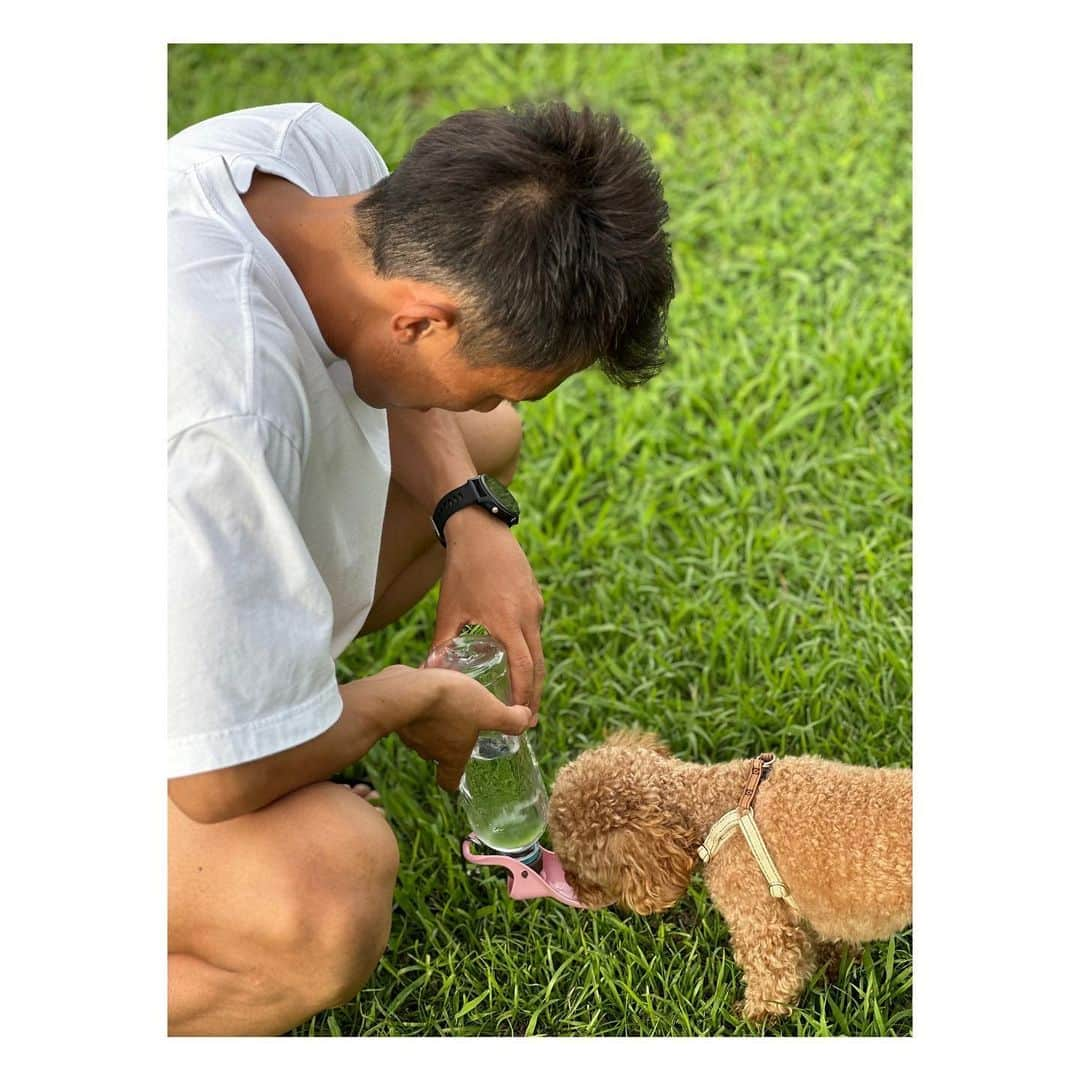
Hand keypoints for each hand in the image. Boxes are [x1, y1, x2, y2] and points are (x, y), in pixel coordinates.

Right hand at [397, 667, 534, 790]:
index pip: (448, 782)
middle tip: (462, 726)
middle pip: (437, 755)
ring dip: (434, 722)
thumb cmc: (450, 705)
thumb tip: (527, 720)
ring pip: (423, 733)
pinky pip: (411, 713)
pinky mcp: (397, 712)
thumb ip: (510, 720)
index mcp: (449, 757)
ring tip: (447, 702)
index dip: (454, 781)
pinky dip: (420, 705)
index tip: (461, 775)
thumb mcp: (489, 711)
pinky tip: (429, 688)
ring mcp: (409, 733)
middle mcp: (427, 750)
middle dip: (448, 743)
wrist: (406, 689)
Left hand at [434, 508, 545, 714]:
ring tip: (526, 698)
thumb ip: (442, 643)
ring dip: (534, 674)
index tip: (522, 719)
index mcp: (508, 622)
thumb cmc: (462, 570)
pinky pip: (534, 629)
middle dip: (534, 694)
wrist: (481, 529)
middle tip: (530, 721)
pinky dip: (530, 649)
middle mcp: (528, 616)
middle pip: (539, 664)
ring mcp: (535, 604)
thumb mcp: (449, 609)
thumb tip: (430, 672)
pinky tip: (520, 659)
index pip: (524, 669)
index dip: (524, 696)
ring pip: (539, 647)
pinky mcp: (534, 595)